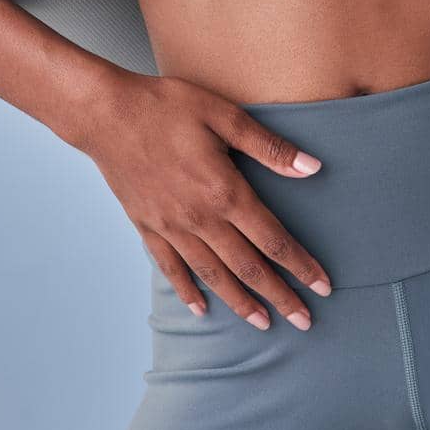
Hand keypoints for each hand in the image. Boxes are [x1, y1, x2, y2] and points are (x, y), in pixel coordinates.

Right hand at [81, 69, 333, 331]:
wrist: (105, 113)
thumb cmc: (166, 106)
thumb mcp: (223, 115)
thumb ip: (268, 147)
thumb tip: (312, 167)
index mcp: (225, 191)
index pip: (273, 239)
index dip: (301, 265)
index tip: (324, 286)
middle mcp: (200, 219)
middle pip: (248, 267)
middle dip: (280, 295)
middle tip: (305, 321)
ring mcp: (171, 227)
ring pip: (213, 275)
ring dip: (241, 302)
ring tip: (263, 323)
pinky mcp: (146, 226)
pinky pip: (171, 268)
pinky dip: (189, 290)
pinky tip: (201, 308)